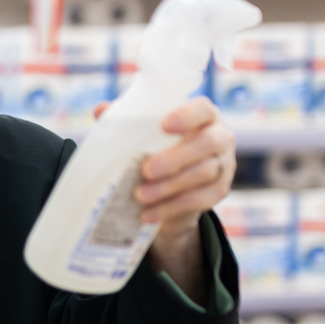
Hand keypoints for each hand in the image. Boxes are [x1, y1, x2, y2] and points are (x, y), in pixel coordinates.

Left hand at [95, 96, 235, 237]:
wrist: (173, 186)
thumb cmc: (158, 146)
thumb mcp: (144, 132)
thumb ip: (126, 118)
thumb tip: (100, 111)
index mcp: (204, 115)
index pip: (202, 109)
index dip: (186, 116)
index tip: (164, 126)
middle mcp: (220, 137)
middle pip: (207, 143)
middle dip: (176, 157)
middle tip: (146, 170)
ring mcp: (224, 165)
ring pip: (204, 174)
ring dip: (169, 186)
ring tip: (140, 195)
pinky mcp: (219, 191)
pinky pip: (200, 200)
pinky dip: (171, 208)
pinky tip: (147, 214)